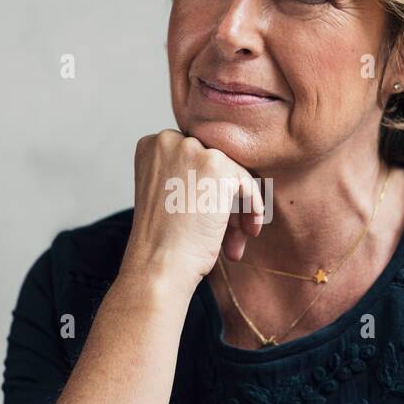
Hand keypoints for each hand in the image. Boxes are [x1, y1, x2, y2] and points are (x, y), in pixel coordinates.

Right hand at [122, 129, 264, 293]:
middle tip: (228, 233)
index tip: (208, 217)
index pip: (195, 157)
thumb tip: (229, 175)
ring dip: (238, 208)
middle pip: (215, 163)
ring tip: (236, 239)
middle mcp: (168, 140)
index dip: (207, 190)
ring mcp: (192, 149)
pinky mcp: (216, 165)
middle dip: (224, 199)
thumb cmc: (162, 241)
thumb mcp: (168, 196)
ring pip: (233, 173)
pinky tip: (247, 232)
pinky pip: (248, 183)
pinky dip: (252, 208)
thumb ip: (190, 175)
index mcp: (152, 145)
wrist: (159, 264)